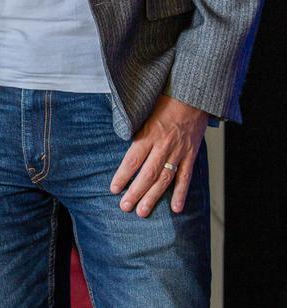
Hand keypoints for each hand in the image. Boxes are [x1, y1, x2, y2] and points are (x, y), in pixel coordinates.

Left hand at [110, 95, 207, 217]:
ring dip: (153, 197)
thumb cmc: (166, 100)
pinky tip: (176, 208)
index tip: (114, 188)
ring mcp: (178, 151)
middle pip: (147, 174)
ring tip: (142, 212)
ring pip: (164, 179)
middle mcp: (163, 145)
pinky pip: (186, 177)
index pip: (132, 159)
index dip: (122, 175)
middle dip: (135, 192)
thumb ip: (135, 126)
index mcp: (149, 133)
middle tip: (125, 207)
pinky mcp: (191, 154)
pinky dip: (181, 193)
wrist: (193, 95)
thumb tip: (119, 136)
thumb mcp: (145, 109)